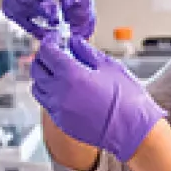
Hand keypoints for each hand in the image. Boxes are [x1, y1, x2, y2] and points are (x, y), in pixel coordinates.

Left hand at [31, 35, 165, 161]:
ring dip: (44, 78)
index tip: (56, 38)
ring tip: (59, 73)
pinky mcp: (62, 123)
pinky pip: (48, 104)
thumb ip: (87, 52)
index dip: (51, 41)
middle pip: (36, 70)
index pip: (47, 52)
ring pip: (38, 88)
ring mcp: (59, 110)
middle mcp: (59, 93)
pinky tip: (66, 91)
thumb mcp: (110, 67)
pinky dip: (51, 94)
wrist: (134, 131)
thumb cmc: (128, 100)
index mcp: (71, 75)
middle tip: (56, 53)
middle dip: (43, 58)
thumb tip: (74, 43)